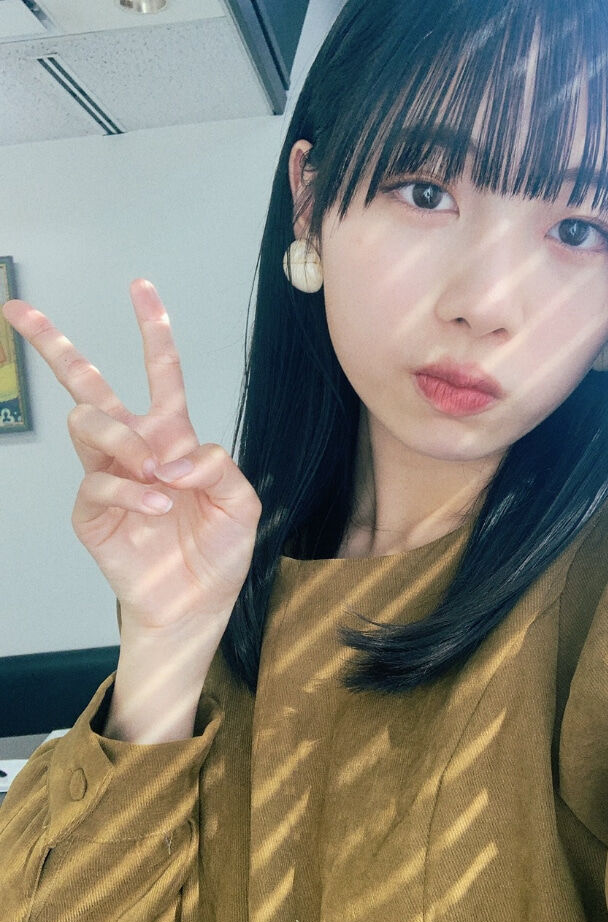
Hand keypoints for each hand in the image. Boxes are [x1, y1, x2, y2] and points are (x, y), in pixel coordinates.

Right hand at [2, 280, 261, 634]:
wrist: (198, 602)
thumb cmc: (217, 549)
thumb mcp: (240, 501)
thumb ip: (217, 466)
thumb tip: (172, 455)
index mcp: (171, 436)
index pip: (160, 374)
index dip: (153, 330)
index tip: (141, 288)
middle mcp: (134, 449)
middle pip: (86, 386)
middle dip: (52, 345)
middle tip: (18, 313)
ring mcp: (108, 478)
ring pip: (85, 424)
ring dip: (121, 439)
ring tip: (153, 471)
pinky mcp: (93, 513)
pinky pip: (97, 484)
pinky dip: (131, 492)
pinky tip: (156, 507)